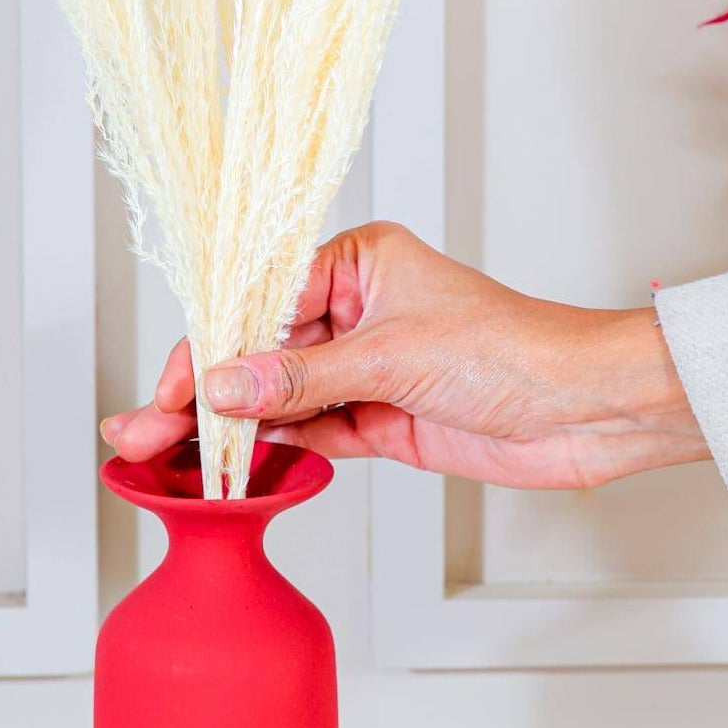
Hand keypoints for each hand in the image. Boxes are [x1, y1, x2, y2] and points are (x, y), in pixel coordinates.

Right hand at [100, 222, 708, 488]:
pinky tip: (229, 464)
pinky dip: (272, 450)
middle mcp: (354, 311)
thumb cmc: (513, 352)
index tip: (172, 390)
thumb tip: (222, 388)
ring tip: (165, 454)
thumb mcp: (392, 358)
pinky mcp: (378, 419)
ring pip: (278, 399)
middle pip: (258, 354)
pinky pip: (309, 432)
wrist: (585, 412)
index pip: (259, 301)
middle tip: (142, 431)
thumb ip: (301, 378)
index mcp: (357, 264)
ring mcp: (364, 369)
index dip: (209, 348)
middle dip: (202, 395)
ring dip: (228, 429)